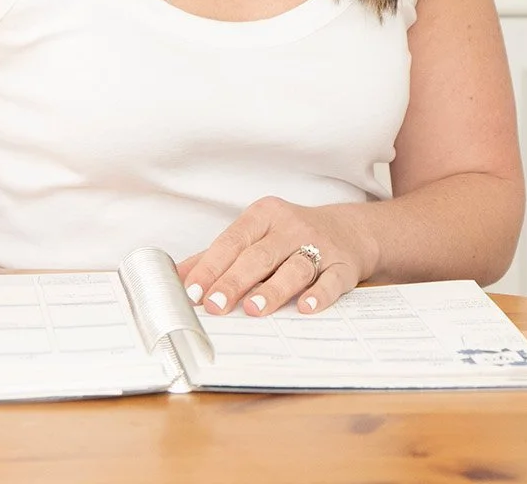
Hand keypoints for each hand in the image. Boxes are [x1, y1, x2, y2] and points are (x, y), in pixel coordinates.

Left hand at [178, 197, 378, 316]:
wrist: (350, 230)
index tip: (193, 292)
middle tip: (215, 305)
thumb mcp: (256, 236)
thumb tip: (176, 278)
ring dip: (273, 289)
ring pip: (294, 267)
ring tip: (253, 309)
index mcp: (264, 216)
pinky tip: (305, 308)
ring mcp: (319, 245)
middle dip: (235, 281)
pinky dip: (319, 294)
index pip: (232, 241)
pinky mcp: (343, 265)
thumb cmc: (290, 236)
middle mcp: (291, 227)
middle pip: (259, 255)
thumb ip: (217, 256)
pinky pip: (330, 280)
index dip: (211, 267)